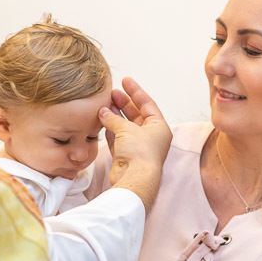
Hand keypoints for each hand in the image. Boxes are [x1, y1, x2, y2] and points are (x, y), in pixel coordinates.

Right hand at [98, 77, 171, 211]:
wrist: (134, 179)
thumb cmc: (139, 154)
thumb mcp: (127, 129)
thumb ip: (114, 118)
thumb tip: (103, 111)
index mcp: (159, 127)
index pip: (147, 104)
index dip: (136, 91)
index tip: (126, 81)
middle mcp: (150, 137)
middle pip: (136, 114)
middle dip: (123, 103)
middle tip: (111, 92)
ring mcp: (138, 147)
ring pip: (125, 127)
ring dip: (115, 116)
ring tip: (104, 105)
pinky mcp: (126, 156)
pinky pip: (117, 139)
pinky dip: (110, 130)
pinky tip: (102, 120)